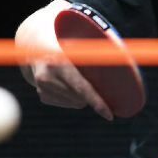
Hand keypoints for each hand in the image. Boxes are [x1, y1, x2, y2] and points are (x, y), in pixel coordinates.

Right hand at [16, 3, 113, 120]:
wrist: (38, 45)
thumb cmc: (67, 41)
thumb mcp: (79, 43)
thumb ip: (95, 53)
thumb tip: (119, 62)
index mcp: (59, 62)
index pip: (82, 87)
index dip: (97, 102)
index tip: (110, 116)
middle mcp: (47, 76)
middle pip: (80, 98)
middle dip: (91, 95)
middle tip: (94, 80)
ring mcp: (42, 87)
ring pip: (75, 102)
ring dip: (82, 95)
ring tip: (76, 77)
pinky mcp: (42, 94)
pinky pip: (67, 103)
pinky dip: (73, 96)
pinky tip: (66, 82)